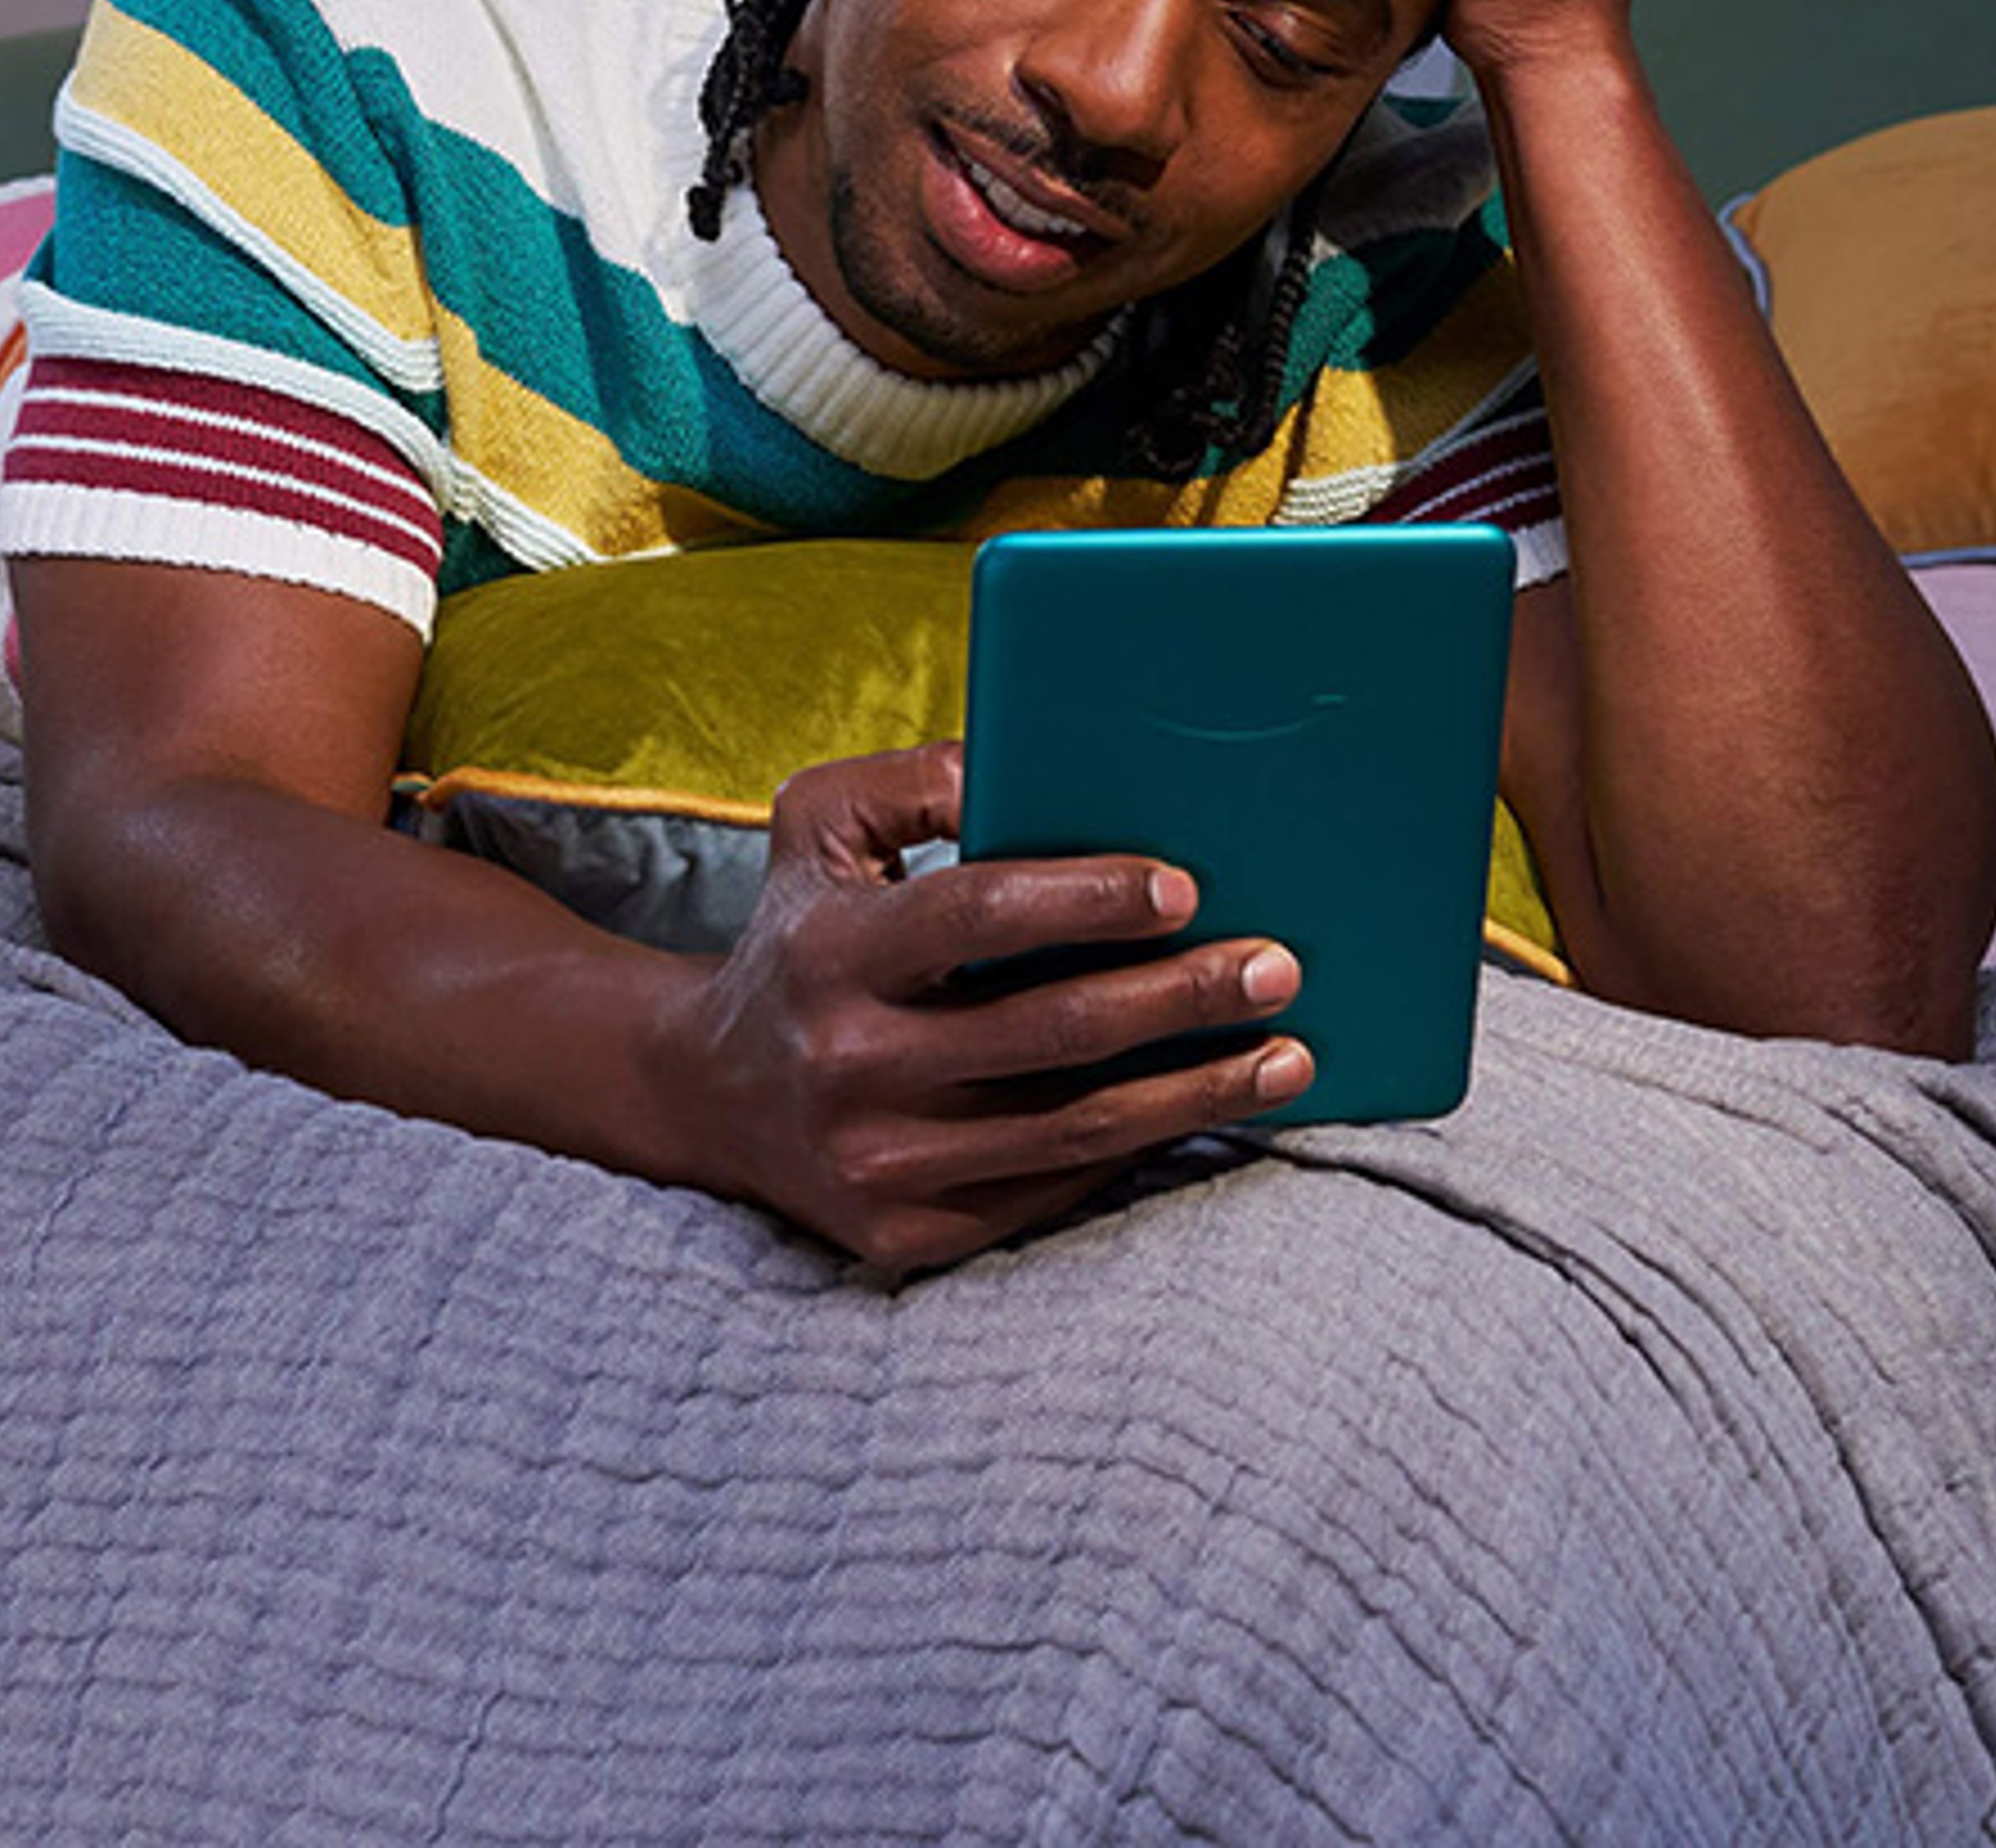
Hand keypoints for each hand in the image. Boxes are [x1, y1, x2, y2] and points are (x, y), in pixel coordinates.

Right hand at [672, 745, 1311, 1276]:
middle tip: (1278, 967)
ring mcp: (880, 1161)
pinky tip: (1207, 1107)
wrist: (708, 1094)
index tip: (1186, 888)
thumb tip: (1031, 762)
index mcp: (832, 950)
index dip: (1087, 899)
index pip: (976, 914)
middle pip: (1052, 1031)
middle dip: (1181, 998)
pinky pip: (1053, 1189)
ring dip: (1197, 1090)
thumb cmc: (799, 929)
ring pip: (1074, 1127)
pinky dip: (1142, 1147)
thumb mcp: (823, 825)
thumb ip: (918, 780)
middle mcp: (849, 1063)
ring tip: (1287, 1052)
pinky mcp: (909, 1232)